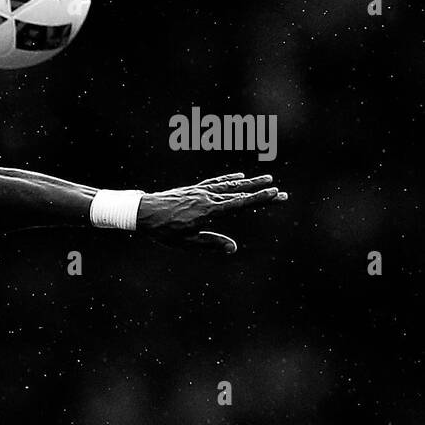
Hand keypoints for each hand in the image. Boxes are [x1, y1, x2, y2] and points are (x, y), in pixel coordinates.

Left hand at [138, 173, 286, 252]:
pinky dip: (229, 179)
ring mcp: (200, 191)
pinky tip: (239, 176)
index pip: (240, 204)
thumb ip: (211, 243)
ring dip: (250, 182)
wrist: (142, 212)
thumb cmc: (163, 231)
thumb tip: (233, 248)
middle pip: (240, 194)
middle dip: (261, 193)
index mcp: (208, 211)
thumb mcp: (187, 242)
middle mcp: (207, 197)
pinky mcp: (193, 189)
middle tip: (282, 192)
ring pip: (230, 185)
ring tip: (268, 178)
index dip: (259, 199)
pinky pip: (215, 182)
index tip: (276, 194)